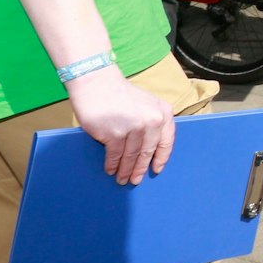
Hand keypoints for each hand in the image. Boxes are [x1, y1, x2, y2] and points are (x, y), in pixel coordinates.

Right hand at [68, 69, 175, 183]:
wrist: (96, 82)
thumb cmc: (119, 93)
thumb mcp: (146, 103)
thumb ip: (151, 121)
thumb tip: (149, 148)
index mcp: (162, 113)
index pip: (166, 142)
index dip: (161, 158)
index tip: (156, 169)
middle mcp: (152, 121)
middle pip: (147, 152)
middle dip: (140, 169)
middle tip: (135, 180)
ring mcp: (133, 128)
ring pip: (131, 156)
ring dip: (126, 170)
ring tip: (122, 179)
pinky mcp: (115, 134)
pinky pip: (115, 156)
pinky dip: (113, 165)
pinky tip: (111, 170)